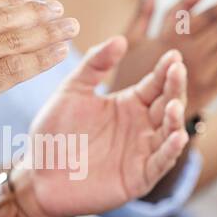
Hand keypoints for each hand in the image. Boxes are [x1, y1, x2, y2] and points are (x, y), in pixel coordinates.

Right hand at [0, 0, 78, 174]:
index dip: (11, 2)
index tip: (32, 3)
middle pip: (1, 17)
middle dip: (37, 12)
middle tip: (61, 11)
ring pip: (13, 40)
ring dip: (48, 32)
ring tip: (69, 29)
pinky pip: (15, 69)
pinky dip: (42, 59)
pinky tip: (59, 55)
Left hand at [23, 37, 188, 216]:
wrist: (38, 174)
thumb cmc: (55, 133)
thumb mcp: (72, 92)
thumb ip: (94, 65)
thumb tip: (120, 38)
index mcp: (129, 103)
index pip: (155, 84)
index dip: (165, 70)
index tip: (173, 56)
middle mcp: (141, 126)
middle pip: (168, 104)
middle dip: (175, 88)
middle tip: (177, 72)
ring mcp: (142, 152)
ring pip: (169, 133)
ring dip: (176, 120)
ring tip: (175, 106)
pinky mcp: (139, 177)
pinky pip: (160, 163)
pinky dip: (170, 151)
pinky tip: (176, 137)